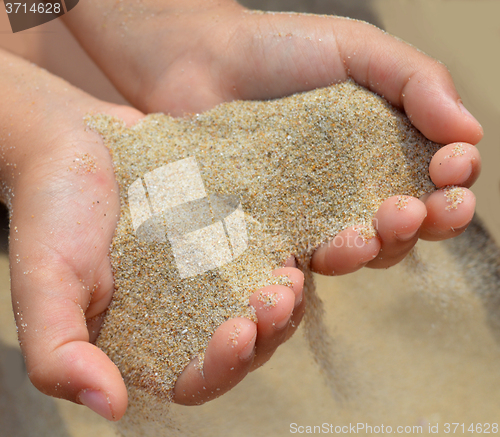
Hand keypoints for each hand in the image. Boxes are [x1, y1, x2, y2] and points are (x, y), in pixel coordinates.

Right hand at [0, 49, 303, 419]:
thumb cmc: (51, 212)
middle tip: (279, 298)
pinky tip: (293, 247)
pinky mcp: (224, 236)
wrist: (73, 143)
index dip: (222, 367)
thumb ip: (59, 352)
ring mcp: (208, 274)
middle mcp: (182, 313)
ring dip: (284, 300)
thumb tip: (109, 406)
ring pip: (259, 304)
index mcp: (143, 340)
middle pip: (241, 344)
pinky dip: (281, 257)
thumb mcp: (44, 282)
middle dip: (267, 331)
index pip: (194, 379)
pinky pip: (261, 255)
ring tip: (291, 276)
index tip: (238, 332)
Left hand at [64, 0, 482, 273]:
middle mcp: (350, 193)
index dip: (452, 187)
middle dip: (413, 227)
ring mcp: (306, 218)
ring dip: (361, 255)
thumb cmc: (279, 50)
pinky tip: (298, 274)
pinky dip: (297, 278)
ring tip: (359, 240)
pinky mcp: (263, 234)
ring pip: (346, 254)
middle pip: (397, 231)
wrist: (199, 61)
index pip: (433, 185)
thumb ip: (415, 81)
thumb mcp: (357, 50)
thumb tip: (468, 132)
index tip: (451, 169)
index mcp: (383, 154)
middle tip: (409, 211)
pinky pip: (285, 264)